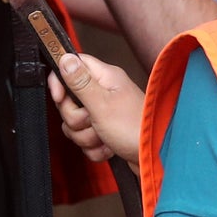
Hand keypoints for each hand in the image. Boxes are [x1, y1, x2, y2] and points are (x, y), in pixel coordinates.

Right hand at [47, 51, 142, 166]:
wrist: (156, 159)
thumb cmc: (135, 129)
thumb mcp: (101, 104)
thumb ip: (80, 82)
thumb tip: (64, 58)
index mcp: (105, 77)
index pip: (73, 66)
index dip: (60, 80)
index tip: (60, 97)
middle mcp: (104, 92)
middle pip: (70, 99)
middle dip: (76, 117)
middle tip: (91, 121)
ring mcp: (105, 112)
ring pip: (76, 122)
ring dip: (86, 135)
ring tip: (103, 137)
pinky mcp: (106, 131)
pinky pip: (86, 138)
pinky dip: (94, 147)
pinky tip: (108, 147)